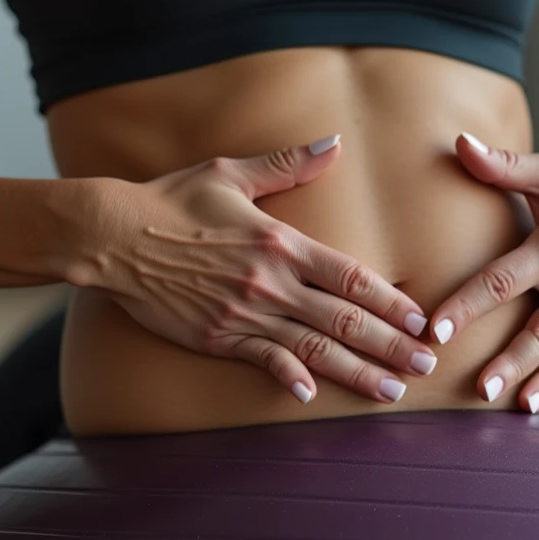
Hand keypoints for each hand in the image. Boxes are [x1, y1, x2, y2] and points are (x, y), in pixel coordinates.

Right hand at [83, 135, 435, 404]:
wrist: (114, 235)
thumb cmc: (172, 199)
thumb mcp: (232, 173)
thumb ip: (288, 165)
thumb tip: (334, 143)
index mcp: (281, 241)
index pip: (350, 276)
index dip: (390, 300)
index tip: (419, 320)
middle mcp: (270, 281)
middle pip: (343, 319)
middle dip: (390, 346)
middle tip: (425, 368)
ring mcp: (243, 312)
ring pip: (312, 348)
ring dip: (356, 372)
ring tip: (390, 392)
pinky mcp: (216, 336)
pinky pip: (261, 360)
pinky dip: (287, 377)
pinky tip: (311, 397)